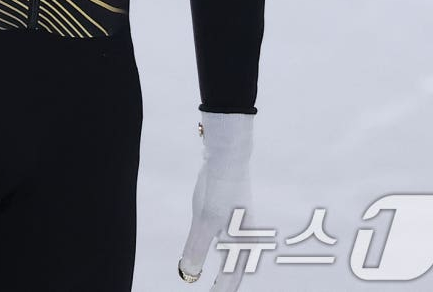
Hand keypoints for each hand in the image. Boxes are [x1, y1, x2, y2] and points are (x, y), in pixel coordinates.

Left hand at [178, 112, 253, 288]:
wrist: (229, 153)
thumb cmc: (219, 188)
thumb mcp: (204, 220)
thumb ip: (196, 248)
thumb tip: (188, 274)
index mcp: (241, 239)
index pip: (233, 274)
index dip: (222, 289)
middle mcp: (244, 229)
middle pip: (237, 261)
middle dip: (227, 277)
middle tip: (217, 289)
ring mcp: (239, 215)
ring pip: (234, 245)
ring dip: (227, 259)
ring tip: (220, 268)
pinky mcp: (231, 202)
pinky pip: (228, 229)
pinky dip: (222, 241)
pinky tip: (214, 233)